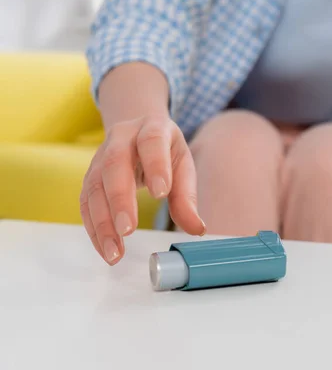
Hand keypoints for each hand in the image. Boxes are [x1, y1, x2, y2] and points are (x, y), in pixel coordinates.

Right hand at [80, 115, 205, 264]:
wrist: (137, 132)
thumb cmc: (165, 151)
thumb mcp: (183, 165)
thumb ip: (187, 197)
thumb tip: (196, 229)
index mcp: (152, 128)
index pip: (151, 142)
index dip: (155, 166)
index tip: (160, 194)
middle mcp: (121, 138)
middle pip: (115, 165)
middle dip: (120, 199)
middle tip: (128, 230)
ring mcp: (100, 156)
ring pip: (94, 187)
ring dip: (102, 222)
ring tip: (115, 251)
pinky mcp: (89, 177)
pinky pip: (85, 203)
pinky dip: (94, 228)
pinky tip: (105, 247)